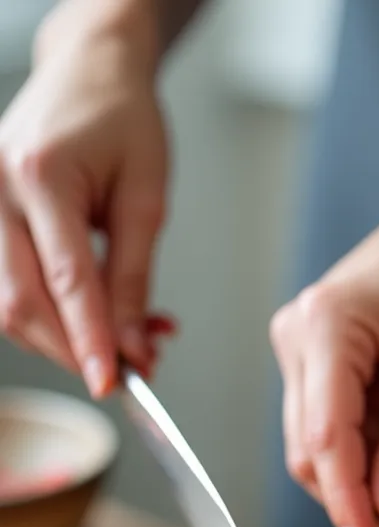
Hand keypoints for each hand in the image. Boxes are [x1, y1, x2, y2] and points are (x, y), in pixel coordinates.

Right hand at [0, 17, 167, 394]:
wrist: (89, 72)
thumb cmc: (123, 120)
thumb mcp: (146, 199)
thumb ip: (135, 279)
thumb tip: (134, 348)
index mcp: (42, 176)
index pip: (65, 281)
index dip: (89, 340)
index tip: (113, 382)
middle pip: (22, 303)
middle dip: (73, 350)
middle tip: (128, 370)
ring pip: (10, 304)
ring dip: (65, 339)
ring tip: (126, 338)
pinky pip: (10, 286)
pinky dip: (52, 315)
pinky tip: (95, 317)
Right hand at [270, 149, 378, 526]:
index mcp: (326, 328)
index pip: (323, 437)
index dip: (345, 499)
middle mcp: (299, 338)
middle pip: (312, 449)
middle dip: (361, 496)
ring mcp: (304, 350)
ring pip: (322, 446)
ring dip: (369, 483)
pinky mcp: (320, 362)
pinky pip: (336, 428)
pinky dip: (372, 458)